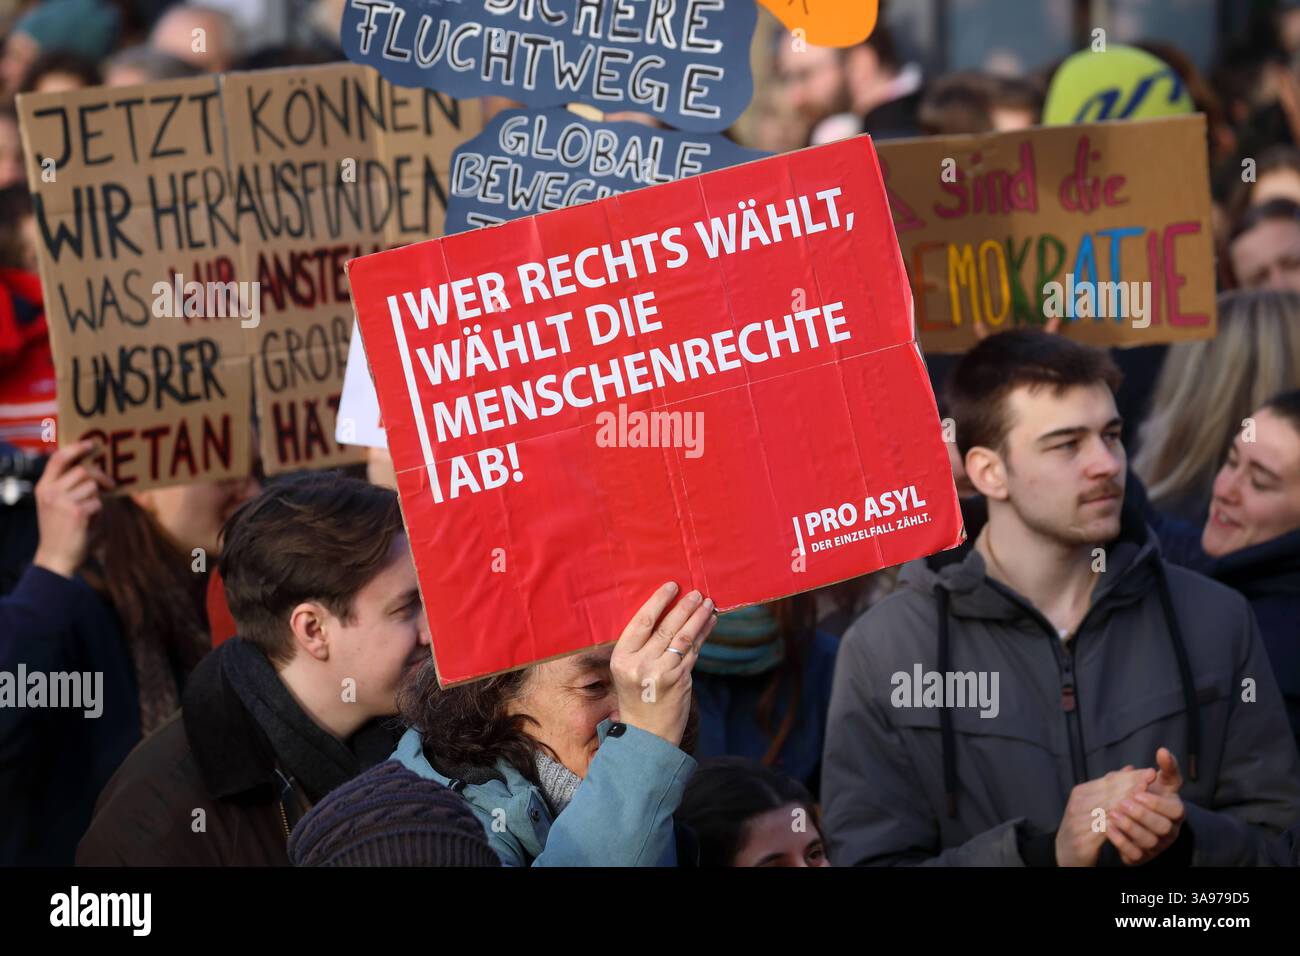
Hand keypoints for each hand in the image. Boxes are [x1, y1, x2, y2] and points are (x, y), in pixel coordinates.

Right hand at [32, 440, 112, 578]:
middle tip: (111, 485)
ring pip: (93, 487)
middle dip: (101, 477)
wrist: (56, 557)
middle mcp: (50, 492)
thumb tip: (92, 468)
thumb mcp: (55, 505)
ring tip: (89, 512)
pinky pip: (98, 503)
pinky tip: (89, 522)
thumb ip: (66, 486)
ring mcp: (62, 502)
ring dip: (97, 498)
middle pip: (83, 471)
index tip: (92, 444)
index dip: (76, 448)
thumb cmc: (60, 530)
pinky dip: (99, 512)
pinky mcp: (76, 512)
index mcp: (43, 487)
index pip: (58, 459)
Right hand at [609, 582, 715, 746]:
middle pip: (666, 627)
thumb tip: (665, 614)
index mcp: (621, 658)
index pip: (641, 622)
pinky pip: (694, 652)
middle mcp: (640, 664)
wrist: (647, 736)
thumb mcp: (628, 671)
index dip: (658, 601)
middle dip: (684, 607)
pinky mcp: (680, 680)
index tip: (671, 586)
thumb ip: (642, 647)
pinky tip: (710, 623)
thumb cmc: (637, 699)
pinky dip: (703, 635)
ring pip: (684, 637)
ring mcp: (662, 673)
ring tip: (707, 603)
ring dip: (698, 618)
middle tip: (696, 593)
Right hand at [1055, 766, 1155, 865]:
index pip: (1109, 781)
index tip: (1150, 772)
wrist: (1065, 853)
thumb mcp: (1094, 804)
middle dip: (1133, 786)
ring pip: (1110, 810)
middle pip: (1110, 793)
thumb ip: (1111, 788)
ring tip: (1148, 799)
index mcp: (1080, 793)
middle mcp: (1077, 805)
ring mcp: (1078, 822)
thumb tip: (1129, 769)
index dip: (1130, 776)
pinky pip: (1106, 830)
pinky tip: (1135, 822)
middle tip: (1152, 780)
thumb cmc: (1083, 827)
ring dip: (1130, 803)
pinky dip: (1121, 825)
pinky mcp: (1082, 840)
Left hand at [1107, 748, 1185, 865]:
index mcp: (1176, 813)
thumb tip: (1164, 751)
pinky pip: (1134, 854)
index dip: (1157, 803)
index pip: (1175, 811)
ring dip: (1129, 827)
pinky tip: (1107, 827)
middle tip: (1122, 803)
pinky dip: (1120, 841)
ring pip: (1148, 842)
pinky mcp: (1141, 857)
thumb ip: (1166, 767)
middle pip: (1162, 828)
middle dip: (1141, 815)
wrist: (1137, 819)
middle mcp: (1169, 832)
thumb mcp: (1161, 781)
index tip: (1138, 792)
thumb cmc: (1151, 796)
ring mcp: (1156, 846)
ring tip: (1112, 814)